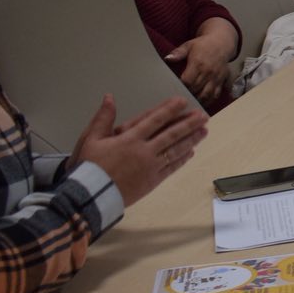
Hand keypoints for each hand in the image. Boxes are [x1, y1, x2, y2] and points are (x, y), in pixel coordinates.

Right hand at [68, 95, 207, 207]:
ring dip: (191, 140)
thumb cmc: (89, 166)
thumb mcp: (91, 139)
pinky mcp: (153, 180)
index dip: (170, 110)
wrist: (91, 195)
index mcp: (129, 138)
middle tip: (203, 116)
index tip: (182, 102)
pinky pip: (171, 167)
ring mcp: (151, 166)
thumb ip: (103, 118)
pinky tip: (191, 152)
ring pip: (175, 150)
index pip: (154, 120)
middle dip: (189, 124)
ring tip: (204, 131)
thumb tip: (109, 97)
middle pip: (171, 134)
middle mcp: (144, 151)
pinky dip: (182, 159)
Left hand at [163, 28, 233, 106]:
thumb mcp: (189, 45)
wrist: (221, 43)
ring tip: (189, 104)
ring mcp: (216, 78)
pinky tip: (202, 104)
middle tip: (179, 100)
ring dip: (198, 101)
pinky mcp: (222, 81)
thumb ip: (178, 53)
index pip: (188, 80)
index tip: (174, 89)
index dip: (181, 86)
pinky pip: (216, 94)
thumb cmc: (202, 45)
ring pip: (207, 94)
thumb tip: (167, 58)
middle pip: (196, 89)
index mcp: (198, 63)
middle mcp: (208, 72)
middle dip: (187, 95)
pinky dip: (209, 101)